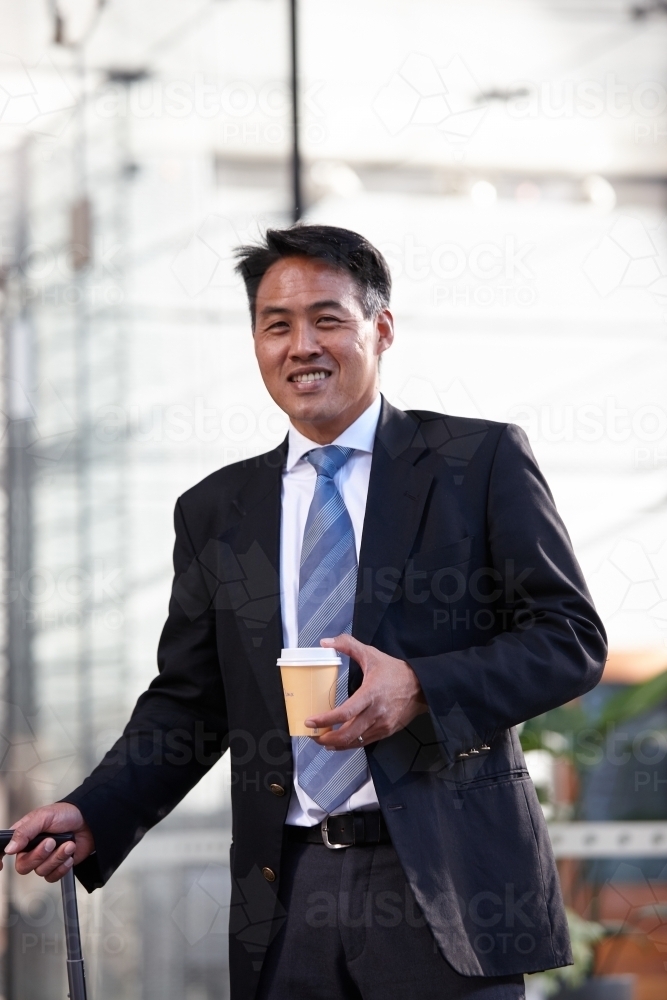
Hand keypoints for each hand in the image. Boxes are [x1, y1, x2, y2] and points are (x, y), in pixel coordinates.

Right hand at [2, 802, 94, 883]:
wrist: (89, 822)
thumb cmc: (66, 814)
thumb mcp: (44, 817)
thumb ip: (25, 831)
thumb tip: (10, 848)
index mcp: (24, 835)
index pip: (5, 850)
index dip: (0, 859)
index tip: (1, 865)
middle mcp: (31, 849)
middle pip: (23, 866)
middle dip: (39, 855)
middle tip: (51, 842)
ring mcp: (44, 859)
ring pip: (40, 871)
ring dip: (57, 857)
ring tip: (67, 844)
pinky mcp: (56, 867)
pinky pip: (53, 876)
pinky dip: (63, 866)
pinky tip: (69, 854)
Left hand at [306, 634, 427, 749]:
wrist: (422, 686)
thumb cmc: (397, 672)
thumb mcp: (371, 654)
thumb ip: (348, 645)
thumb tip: (326, 642)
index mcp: (371, 693)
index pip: (345, 713)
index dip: (325, 720)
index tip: (311, 722)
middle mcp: (377, 713)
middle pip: (347, 734)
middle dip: (326, 738)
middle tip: (313, 735)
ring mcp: (382, 725)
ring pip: (355, 742)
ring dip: (336, 744)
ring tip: (323, 739)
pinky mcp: (387, 731)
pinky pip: (364, 742)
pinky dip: (350, 744)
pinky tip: (341, 741)